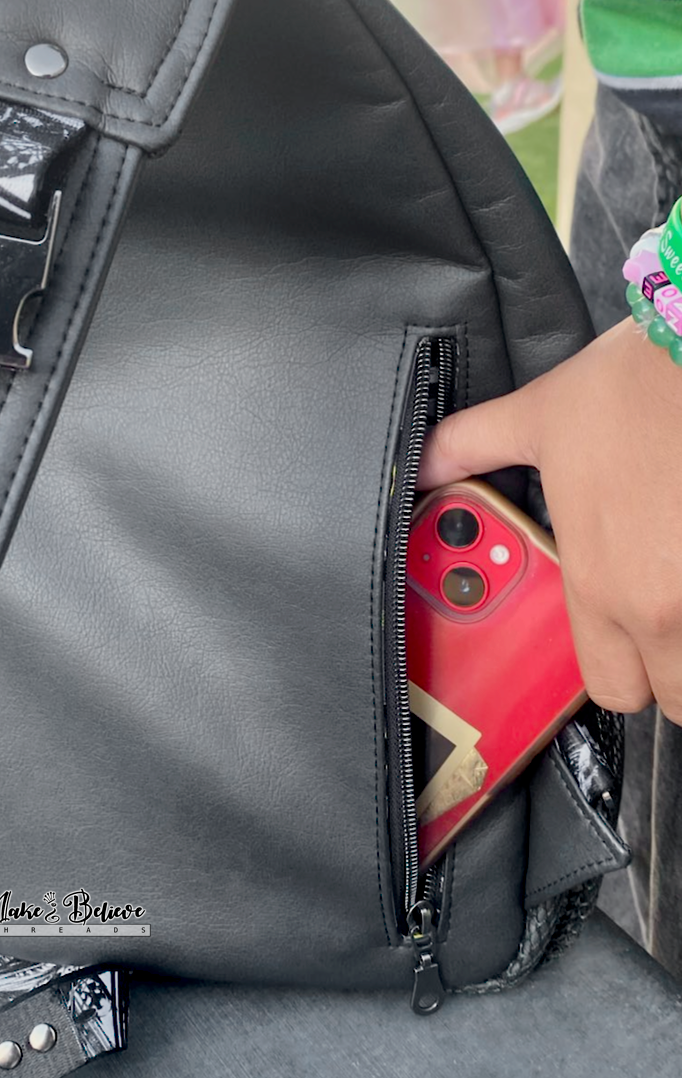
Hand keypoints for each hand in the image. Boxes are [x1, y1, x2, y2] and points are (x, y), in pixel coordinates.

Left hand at [418, 318, 681, 723]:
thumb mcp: (535, 416)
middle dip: (674, 666)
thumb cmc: (634, 383)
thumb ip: (470, 448)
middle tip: (665, 612)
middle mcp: (664, 609)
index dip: (617, 672)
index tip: (623, 644)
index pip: (608, 689)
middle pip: (678, 695)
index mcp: (601, 586)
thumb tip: (421, 463)